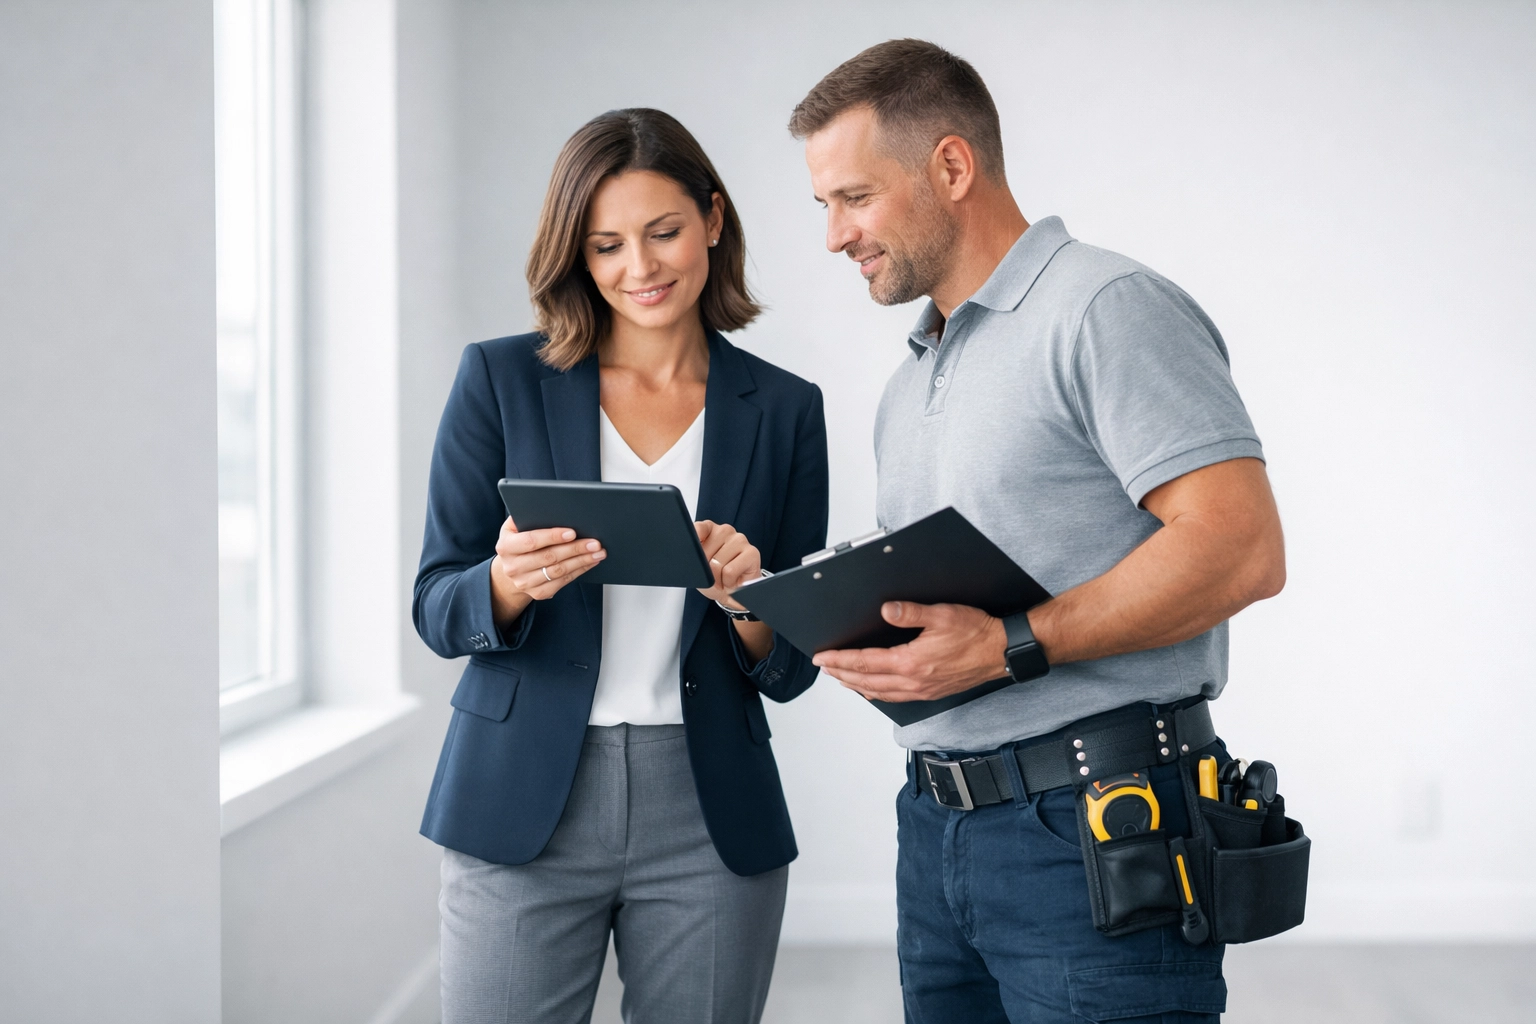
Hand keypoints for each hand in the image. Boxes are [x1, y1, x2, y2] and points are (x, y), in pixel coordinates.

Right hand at [490, 517, 604, 626]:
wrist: (512, 568)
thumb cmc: (518, 542)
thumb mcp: (515, 527)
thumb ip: (527, 516)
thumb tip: (550, 506)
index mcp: (506, 546)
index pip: (531, 541)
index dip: (552, 536)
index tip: (572, 532)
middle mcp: (513, 567)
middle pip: (549, 557)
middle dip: (575, 549)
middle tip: (594, 542)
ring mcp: (525, 583)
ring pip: (559, 571)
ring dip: (582, 561)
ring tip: (597, 552)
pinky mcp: (538, 593)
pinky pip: (563, 582)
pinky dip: (580, 571)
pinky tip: (590, 562)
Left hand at [694, 520, 760, 605]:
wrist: (733, 593)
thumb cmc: (716, 577)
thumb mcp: (698, 567)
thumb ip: (695, 558)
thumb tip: (695, 559)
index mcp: (710, 529)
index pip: (698, 529)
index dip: (693, 545)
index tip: (694, 556)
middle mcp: (725, 531)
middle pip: (705, 552)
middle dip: (706, 571)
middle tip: (713, 575)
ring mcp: (739, 539)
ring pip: (717, 563)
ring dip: (718, 578)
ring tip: (724, 578)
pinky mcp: (752, 552)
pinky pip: (730, 571)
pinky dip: (728, 581)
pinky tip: (733, 579)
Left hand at [812, 601, 1009, 701]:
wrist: (1001, 652)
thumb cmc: (976, 633)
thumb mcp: (942, 615)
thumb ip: (911, 613)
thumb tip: (886, 610)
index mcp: (911, 662)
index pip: (865, 662)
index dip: (840, 660)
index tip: (823, 657)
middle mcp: (913, 682)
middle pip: (866, 681)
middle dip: (841, 674)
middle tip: (825, 668)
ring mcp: (921, 691)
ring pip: (878, 692)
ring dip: (856, 685)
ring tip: (841, 678)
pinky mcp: (930, 693)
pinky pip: (894, 697)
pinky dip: (876, 692)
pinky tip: (872, 688)